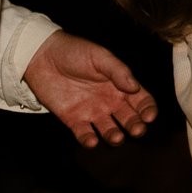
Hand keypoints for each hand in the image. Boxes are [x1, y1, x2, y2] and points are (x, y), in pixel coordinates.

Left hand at [23, 31, 156, 148]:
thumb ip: (118, 71)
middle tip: (137, 130)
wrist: (43, 57)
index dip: (148, 109)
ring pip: (109, 129)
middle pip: (129, 118)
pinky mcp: (73, 119)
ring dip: (114, 136)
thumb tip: (135, 87)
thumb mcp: (100, 57)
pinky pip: (84, 134)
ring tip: (116, 137)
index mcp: (121, 85)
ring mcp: (92, 112)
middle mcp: (110, 101)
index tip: (149, 116)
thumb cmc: (75, 52)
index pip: (141, 101)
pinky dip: (89, 140)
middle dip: (135, 126)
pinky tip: (92, 140)